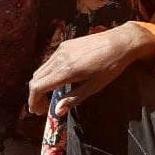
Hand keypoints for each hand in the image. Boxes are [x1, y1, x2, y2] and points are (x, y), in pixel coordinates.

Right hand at [27, 22, 154, 115]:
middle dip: (35, 95)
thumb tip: (57, 112)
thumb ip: (73, 98)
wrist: (120, 41)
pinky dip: (48, 74)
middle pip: (36, 79)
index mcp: (66, 71)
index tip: (38, 112)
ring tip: (49, 95)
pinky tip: (58, 80)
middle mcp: (59, 58)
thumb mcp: (95, 86)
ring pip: (41, 70)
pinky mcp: (64, 45)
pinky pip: (50, 62)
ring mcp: (61, 50)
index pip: (38, 87)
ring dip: (41, 84)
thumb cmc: (111, 66)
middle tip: (42, 108)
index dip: (33, 101)